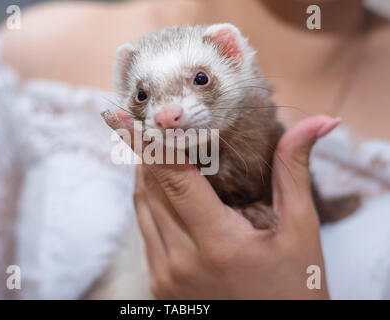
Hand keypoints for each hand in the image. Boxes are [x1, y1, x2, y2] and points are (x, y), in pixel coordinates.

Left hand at [103, 111, 337, 298]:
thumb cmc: (296, 288)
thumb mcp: (300, 230)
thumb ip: (294, 172)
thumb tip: (317, 123)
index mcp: (218, 244)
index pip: (174, 179)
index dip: (152, 143)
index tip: (130, 117)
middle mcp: (182, 261)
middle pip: (152, 189)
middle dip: (147, 152)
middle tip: (147, 121)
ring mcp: (166, 276)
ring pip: (143, 208)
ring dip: (146, 174)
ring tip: (153, 146)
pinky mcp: (160, 284)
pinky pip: (146, 230)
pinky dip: (150, 202)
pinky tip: (162, 185)